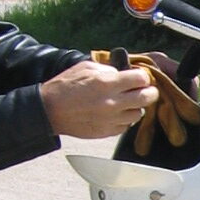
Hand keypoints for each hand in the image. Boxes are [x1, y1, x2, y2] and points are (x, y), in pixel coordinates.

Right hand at [40, 61, 158, 139]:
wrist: (50, 110)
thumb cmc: (65, 86)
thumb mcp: (86, 67)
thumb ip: (108, 69)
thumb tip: (123, 73)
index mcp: (107, 83)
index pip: (141, 78)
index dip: (142, 76)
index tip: (139, 77)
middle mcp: (112, 102)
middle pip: (147, 97)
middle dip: (149, 91)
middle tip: (145, 90)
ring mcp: (111, 119)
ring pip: (139, 114)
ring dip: (136, 106)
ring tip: (127, 102)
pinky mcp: (107, 132)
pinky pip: (126, 126)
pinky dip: (125, 119)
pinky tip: (116, 113)